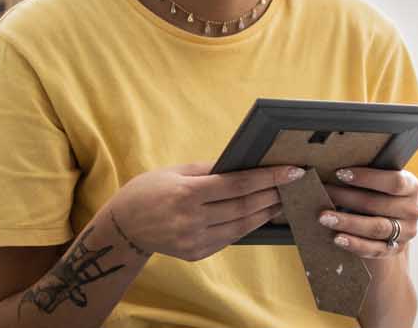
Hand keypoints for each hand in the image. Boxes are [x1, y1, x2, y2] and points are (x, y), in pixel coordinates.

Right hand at [104, 162, 301, 260]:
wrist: (123, 227)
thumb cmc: (149, 191)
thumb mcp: (176, 171)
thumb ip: (211, 169)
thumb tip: (245, 164)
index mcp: (186, 193)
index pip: (237, 184)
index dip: (268, 177)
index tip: (292, 170)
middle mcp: (190, 220)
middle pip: (244, 206)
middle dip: (273, 194)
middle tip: (294, 184)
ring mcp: (193, 240)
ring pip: (241, 226)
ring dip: (266, 212)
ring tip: (283, 199)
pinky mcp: (195, 253)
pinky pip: (229, 238)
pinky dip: (248, 225)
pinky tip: (261, 214)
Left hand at [319, 167, 417, 258]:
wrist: (390, 224)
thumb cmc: (378, 195)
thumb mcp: (378, 184)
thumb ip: (361, 175)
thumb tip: (318, 166)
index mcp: (411, 186)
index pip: (394, 182)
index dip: (367, 178)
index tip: (340, 173)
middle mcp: (412, 209)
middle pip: (379, 205)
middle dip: (347, 198)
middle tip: (321, 193)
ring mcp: (406, 232)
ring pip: (376, 227)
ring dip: (348, 222)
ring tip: (324, 217)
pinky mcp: (394, 250)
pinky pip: (374, 249)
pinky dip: (355, 244)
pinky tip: (337, 238)